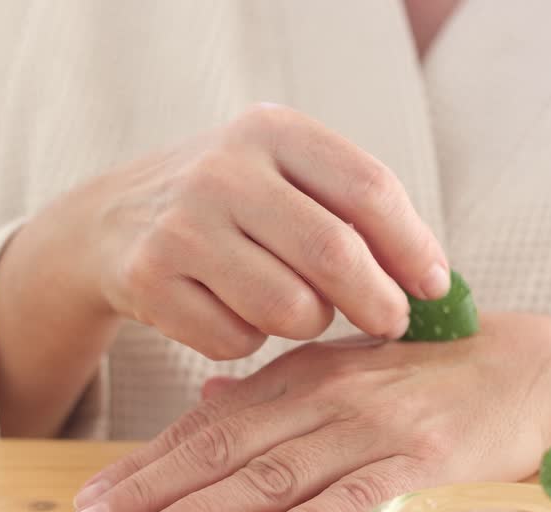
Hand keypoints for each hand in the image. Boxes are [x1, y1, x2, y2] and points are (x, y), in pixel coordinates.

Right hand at [62, 103, 448, 355]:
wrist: (113, 220)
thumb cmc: (234, 204)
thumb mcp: (287, 176)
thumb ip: (356, 212)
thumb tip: (437, 282)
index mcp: (272, 131)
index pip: (369, 189)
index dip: (412, 246)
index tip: (435, 285)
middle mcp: (223, 171)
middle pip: (334, 254)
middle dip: (378, 302)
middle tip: (392, 324)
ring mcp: (181, 226)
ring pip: (290, 308)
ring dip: (309, 323)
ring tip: (298, 306)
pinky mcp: (149, 281)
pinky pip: (237, 341)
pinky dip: (252, 341)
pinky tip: (237, 313)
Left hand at [66, 313, 550, 511]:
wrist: (533, 367)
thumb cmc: (437, 376)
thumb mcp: (352, 368)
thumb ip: (281, 389)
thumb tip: (210, 402)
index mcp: (306, 377)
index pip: (210, 424)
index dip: (147, 463)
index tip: (93, 500)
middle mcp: (330, 397)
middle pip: (224, 449)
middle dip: (150, 491)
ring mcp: (376, 427)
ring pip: (276, 472)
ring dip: (205, 510)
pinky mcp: (426, 460)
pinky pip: (359, 496)